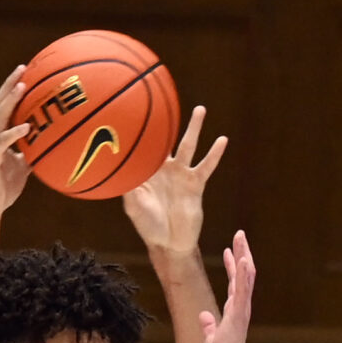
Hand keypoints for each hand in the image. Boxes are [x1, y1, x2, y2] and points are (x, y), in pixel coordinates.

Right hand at [0, 67, 32, 225]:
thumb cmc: (3, 189)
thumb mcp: (21, 167)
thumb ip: (31, 153)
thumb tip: (50, 145)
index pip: (3, 106)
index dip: (12, 89)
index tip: (25, 72)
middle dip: (9, 86)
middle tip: (22, 68)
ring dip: (10, 101)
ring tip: (22, 86)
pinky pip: (1, 143)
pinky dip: (13, 133)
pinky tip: (26, 126)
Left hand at [120, 106, 226, 255]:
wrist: (169, 243)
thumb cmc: (148, 225)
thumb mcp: (134, 206)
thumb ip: (128, 188)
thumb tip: (120, 171)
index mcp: (147, 172)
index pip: (144, 147)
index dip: (140, 132)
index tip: (135, 112)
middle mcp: (165, 169)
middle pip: (166, 139)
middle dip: (167, 122)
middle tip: (166, 99)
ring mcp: (181, 175)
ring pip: (189, 146)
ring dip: (194, 128)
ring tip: (200, 109)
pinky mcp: (195, 184)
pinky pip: (206, 166)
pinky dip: (214, 154)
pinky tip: (222, 140)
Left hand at [197, 230, 257, 342]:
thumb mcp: (210, 337)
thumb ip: (208, 325)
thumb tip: (204, 316)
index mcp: (234, 310)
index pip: (235, 282)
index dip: (233, 264)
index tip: (230, 248)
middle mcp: (240, 307)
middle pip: (244, 274)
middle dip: (242, 252)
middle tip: (240, 234)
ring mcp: (241, 310)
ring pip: (245, 277)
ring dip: (244, 256)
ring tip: (241, 239)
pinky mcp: (238, 315)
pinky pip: (242, 291)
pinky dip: (244, 275)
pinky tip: (244, 259)